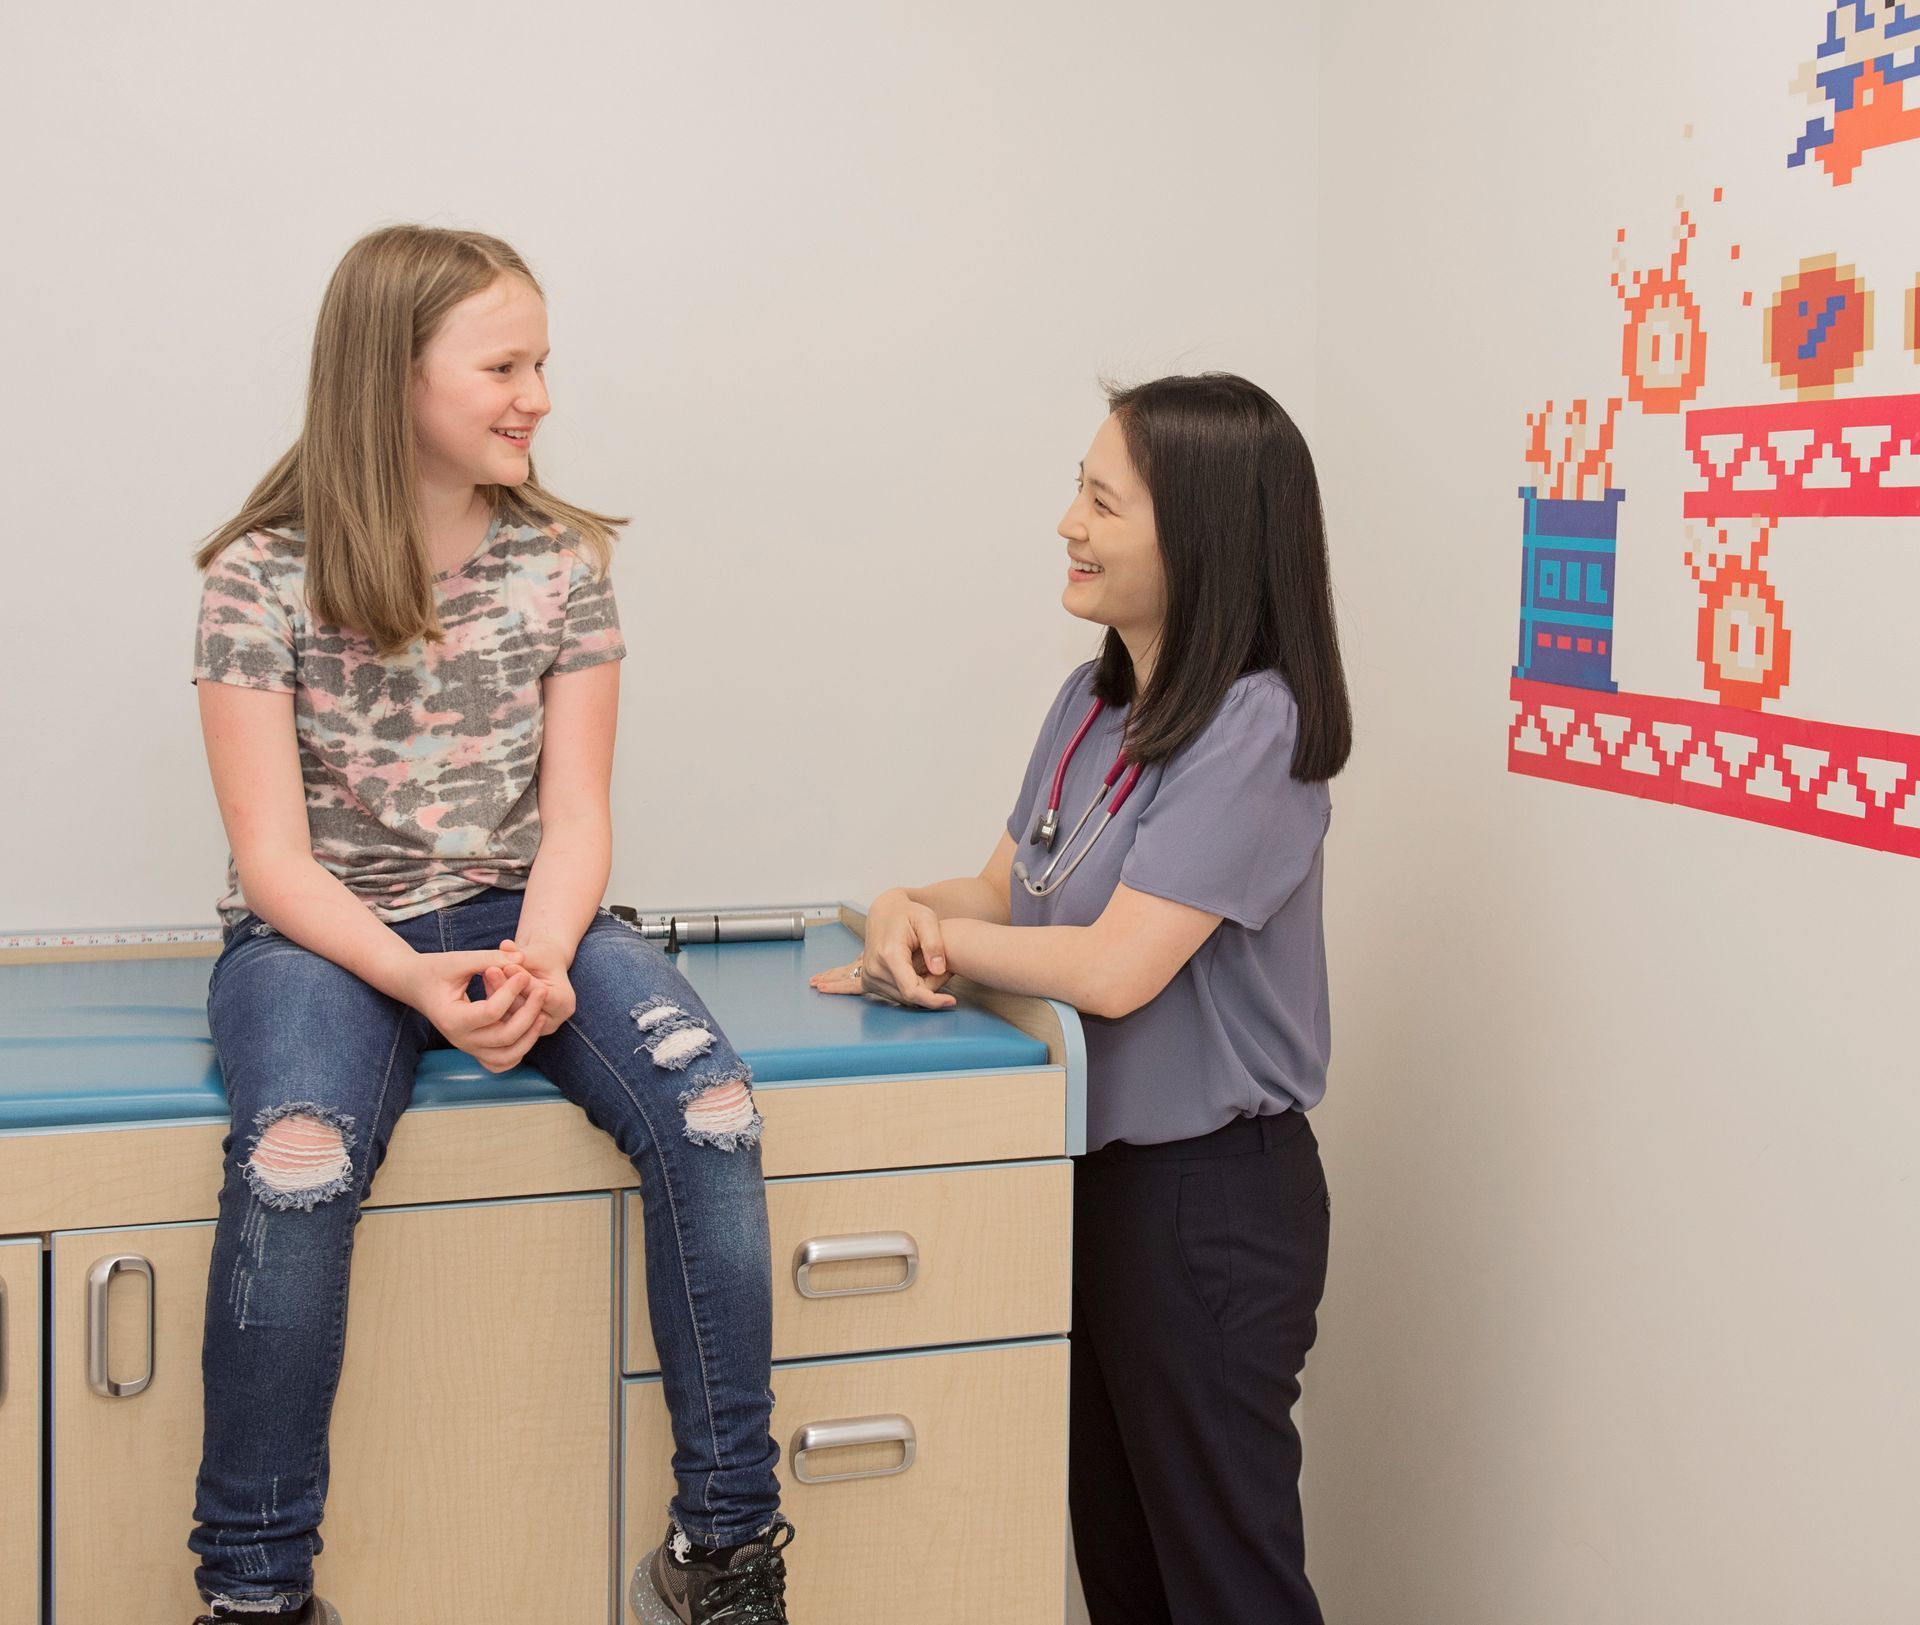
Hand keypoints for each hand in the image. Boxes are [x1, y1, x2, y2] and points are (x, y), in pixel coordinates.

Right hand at [405, 950, 549, 1073]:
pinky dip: (519, 1050)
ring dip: (529, 1037)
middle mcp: (460, 1039)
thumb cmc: (436, 969)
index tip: (523, 972)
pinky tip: (530, 1028)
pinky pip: (502, 1062)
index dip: (512, 991)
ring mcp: (468, 1047)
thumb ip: (489, 958)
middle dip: (529, 1013)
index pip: (491, 1012)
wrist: (416, 984)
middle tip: (542, 990)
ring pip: (507, 1057)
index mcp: (452, 1018)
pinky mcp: (475, 1049)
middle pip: (505, 1037)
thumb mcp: (459, 960)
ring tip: (542, 1014)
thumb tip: (521, 959)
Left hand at [491, 937, 576, 1036]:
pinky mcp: (519, 1030)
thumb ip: (521, 953)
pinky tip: (485, 983)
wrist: (543, 967)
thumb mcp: (536, 953)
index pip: (539, 992)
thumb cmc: (543, 957)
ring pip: (509, 1014)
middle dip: (506, 987)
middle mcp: (552, 1021)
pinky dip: (493, 1000)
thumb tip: (505, 947)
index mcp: (564, 1003)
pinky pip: (502, 1017)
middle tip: (490, 969)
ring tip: (486, 973)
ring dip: (495, 993)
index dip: (522, 980)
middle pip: (523, 1006)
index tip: (507, 965)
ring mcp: (535, 1028)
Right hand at [812, 890, 955, 1009]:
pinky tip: (918, 975)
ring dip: (920, 990)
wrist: (884, 911)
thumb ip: (934, 944)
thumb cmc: (908, 913)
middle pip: (909, 996)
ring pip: (902, 998)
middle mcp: (874, 968)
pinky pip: (893, 995)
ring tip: (932, 968)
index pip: (912, 990)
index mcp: (889, 955)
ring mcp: (869, 975)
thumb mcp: (927, 919)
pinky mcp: (868, 979)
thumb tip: (939, 970)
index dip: (933, 1000)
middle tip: (944, 970)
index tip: (951, 1001)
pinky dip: (908, 989)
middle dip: (930, 990)